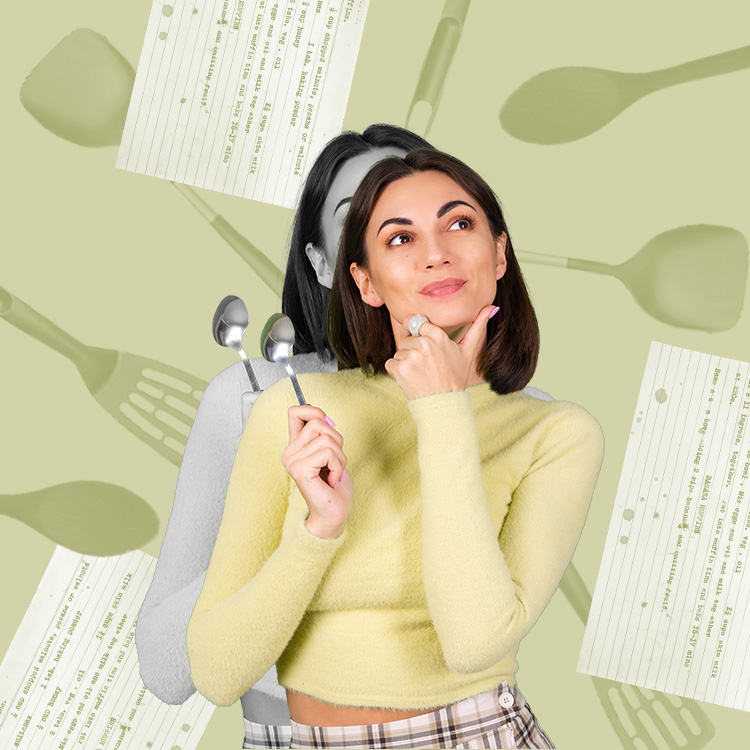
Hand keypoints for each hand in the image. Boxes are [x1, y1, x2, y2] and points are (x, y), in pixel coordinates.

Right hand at [281, 405, 351, 537]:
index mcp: (295, 446)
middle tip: (334, 462)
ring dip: (340, 457)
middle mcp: (289, 452)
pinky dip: (338, 466)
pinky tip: (332, 480)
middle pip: (318, 421)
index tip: (328, 428)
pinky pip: (328, 452)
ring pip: (327, 438)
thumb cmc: (334, 486)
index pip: (296, 412)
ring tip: (334, 473)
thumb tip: (323, 416)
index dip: (315, 412)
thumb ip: (324, 434)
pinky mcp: (300, 469)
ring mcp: (292, 461)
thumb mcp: (331, 452)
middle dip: (337, 440)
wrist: (334, 514)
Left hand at [385, 306, 497, 399]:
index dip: (418, 334)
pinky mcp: (400, 369)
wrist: (444, 403)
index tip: (425, 348)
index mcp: (437, 334)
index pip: (415, 322)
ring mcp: (411, 356)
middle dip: (412, 350)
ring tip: (421, 373)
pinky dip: (397, 372)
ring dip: (405, 362)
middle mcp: (424, 343)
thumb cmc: (455, 377)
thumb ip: (477, 327)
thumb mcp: (467, 351)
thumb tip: (491, 306)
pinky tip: (412, 379)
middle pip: (406, 338)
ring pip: (399, 352)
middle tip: (426, 365)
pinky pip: (391, 363)